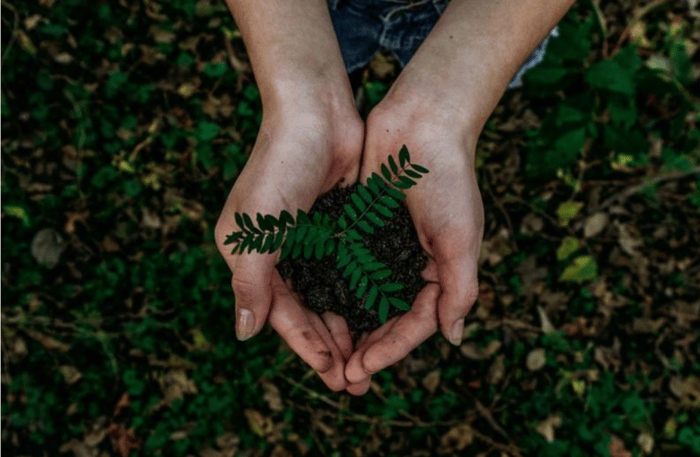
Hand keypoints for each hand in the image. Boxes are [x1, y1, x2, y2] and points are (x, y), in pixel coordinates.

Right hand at [215, 94, 370, 393]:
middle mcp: (279, 253)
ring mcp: (310, 240)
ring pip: (331, 296)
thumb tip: (244, 334)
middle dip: (331, 347)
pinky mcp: (337, 227)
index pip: (281, 314)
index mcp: (251, 256)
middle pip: (307, 311)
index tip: (333, 374)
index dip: (306, 346)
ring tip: (370, 360)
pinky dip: (361, 295)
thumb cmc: (279, 166)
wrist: (316, 112)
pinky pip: (350, 271)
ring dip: (349, 328)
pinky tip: (380, 317)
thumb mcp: (256, 229)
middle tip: (357, 382)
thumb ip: (250, 283)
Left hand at [345, 95, 484, 384]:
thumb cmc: (448, 179)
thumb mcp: (461, 238)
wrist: (422, 122)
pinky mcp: (359, 228)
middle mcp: (409, 265)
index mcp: (438, 272)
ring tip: (325, 354)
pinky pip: (344, 267)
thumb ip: (459, 289)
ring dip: (346, 327)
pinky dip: (332, 289)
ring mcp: (383, 247)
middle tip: (341, 377)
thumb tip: (453, 338)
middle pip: (385, 319)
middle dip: (365, 349)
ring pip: (361, 299)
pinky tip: (313, 308)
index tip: (362, 369)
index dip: (390, 350)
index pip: (414, 324)